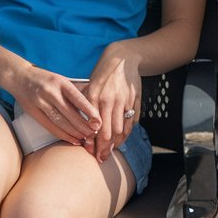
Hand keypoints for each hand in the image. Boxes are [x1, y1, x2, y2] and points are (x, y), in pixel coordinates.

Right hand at [14, 68, 100, 145]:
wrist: (19, 76)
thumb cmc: (45, 79)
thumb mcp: (61, 80)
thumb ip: (75, 91)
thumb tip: (93, 107)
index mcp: (61, 82)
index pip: (78, 99)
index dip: (89, 112)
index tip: (98, 122)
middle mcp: (50, 92)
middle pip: (70, 114)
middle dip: (84, 126)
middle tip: (94, 133)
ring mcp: (40, 102)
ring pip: (60, 122)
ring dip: (74, 133)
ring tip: (85, 138)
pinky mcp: (33, 112)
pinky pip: (50, 127)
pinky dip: (62, 135)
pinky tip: (72, 139)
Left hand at [86, 44, 142, 162]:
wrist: (123, 59)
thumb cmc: (103, 73)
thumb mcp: (90, 85)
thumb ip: (87, 105)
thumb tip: (83, 127)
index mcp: (94, 96)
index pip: (93, 125)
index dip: (92, 141)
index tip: (90, 151)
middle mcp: (109, 100)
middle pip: (107, 131)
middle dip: (104, 148)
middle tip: (101, 158)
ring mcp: (123, 101)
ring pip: (120, 129)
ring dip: (115, 144)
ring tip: (110, 152)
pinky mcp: (133, 101)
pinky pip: (130, 123)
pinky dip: (125, 134)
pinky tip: (120, 140)